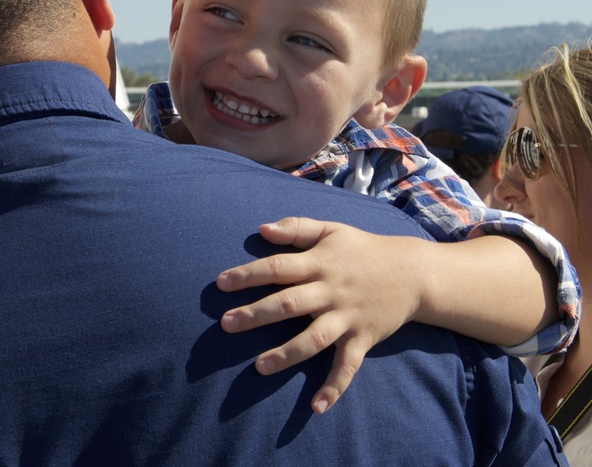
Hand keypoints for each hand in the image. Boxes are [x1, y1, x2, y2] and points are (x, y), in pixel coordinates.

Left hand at [216, 217, 422, 413]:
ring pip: (314, 339)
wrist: (414, 272)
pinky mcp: (363, 338)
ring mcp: (347, 317)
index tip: (220, 284)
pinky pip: (348, 366)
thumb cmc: (363, 249)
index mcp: (319, 263)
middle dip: (256, 315)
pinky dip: (334, 387)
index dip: (248, 275)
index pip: (277, 268)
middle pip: (288, 304)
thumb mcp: (331, 230)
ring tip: (259, 367)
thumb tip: (262, 229)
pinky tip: (316, 407)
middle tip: (226, 325)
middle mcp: (330, 291)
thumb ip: (296, 227)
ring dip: (286, 353)